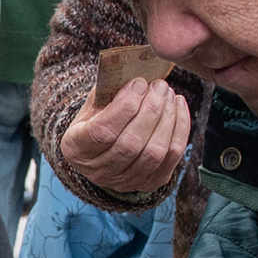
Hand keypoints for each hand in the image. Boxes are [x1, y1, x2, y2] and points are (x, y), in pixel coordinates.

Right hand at [55, 77, 190, 199]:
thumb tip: (136, 74)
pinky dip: (179, 129)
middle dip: (151, 110)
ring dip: (167, 119)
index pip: (102, 132)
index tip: (139, 83)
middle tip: (159, 86)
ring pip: (154, 152)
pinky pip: (172, 157)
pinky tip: (178, 107)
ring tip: (168, 94)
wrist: (101, 150)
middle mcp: (99, 171)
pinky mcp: (150, 183)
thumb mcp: (92, 104)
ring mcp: (125, 181)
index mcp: (77, 148)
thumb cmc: (96, 119)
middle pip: (131, 143)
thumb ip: (108, 91)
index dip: (124, 106)